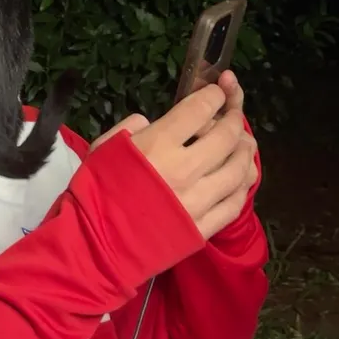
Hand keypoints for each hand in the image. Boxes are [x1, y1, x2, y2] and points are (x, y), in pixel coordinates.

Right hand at [91, 71, 257, 239]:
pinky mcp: (203, 229)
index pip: (199, 110)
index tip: (217, 92)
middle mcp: (185, 169)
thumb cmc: (93, 192)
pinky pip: (235, 203)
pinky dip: (242, 185)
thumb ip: (130, 127)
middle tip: (233, 113)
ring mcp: (198, 202)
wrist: (93, 246)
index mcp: (158, 144)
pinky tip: (241, 178)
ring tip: (244, 142)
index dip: (214, 96)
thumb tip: (151, 122)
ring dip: (245, 151)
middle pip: (226, 137)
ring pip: (238, 170)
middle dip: (234, 118)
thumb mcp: (103, 147)